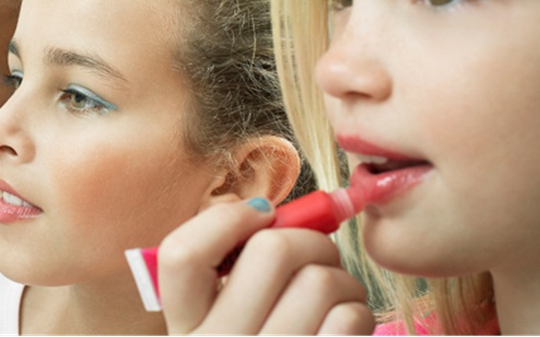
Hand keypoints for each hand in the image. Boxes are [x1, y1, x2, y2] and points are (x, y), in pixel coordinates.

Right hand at [158, 199, 374, 333]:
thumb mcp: (222, 325)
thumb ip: (231, 275)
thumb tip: (277, 215)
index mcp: (185, 328)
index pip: (182, 256)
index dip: (226, 219)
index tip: (260, 214)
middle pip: (271, 251)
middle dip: (310, 239)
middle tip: (318, 255)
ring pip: (322, 281)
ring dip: (342, 280)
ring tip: (337, 298)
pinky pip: (349, 319)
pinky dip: (357, 314)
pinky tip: (346, 328)